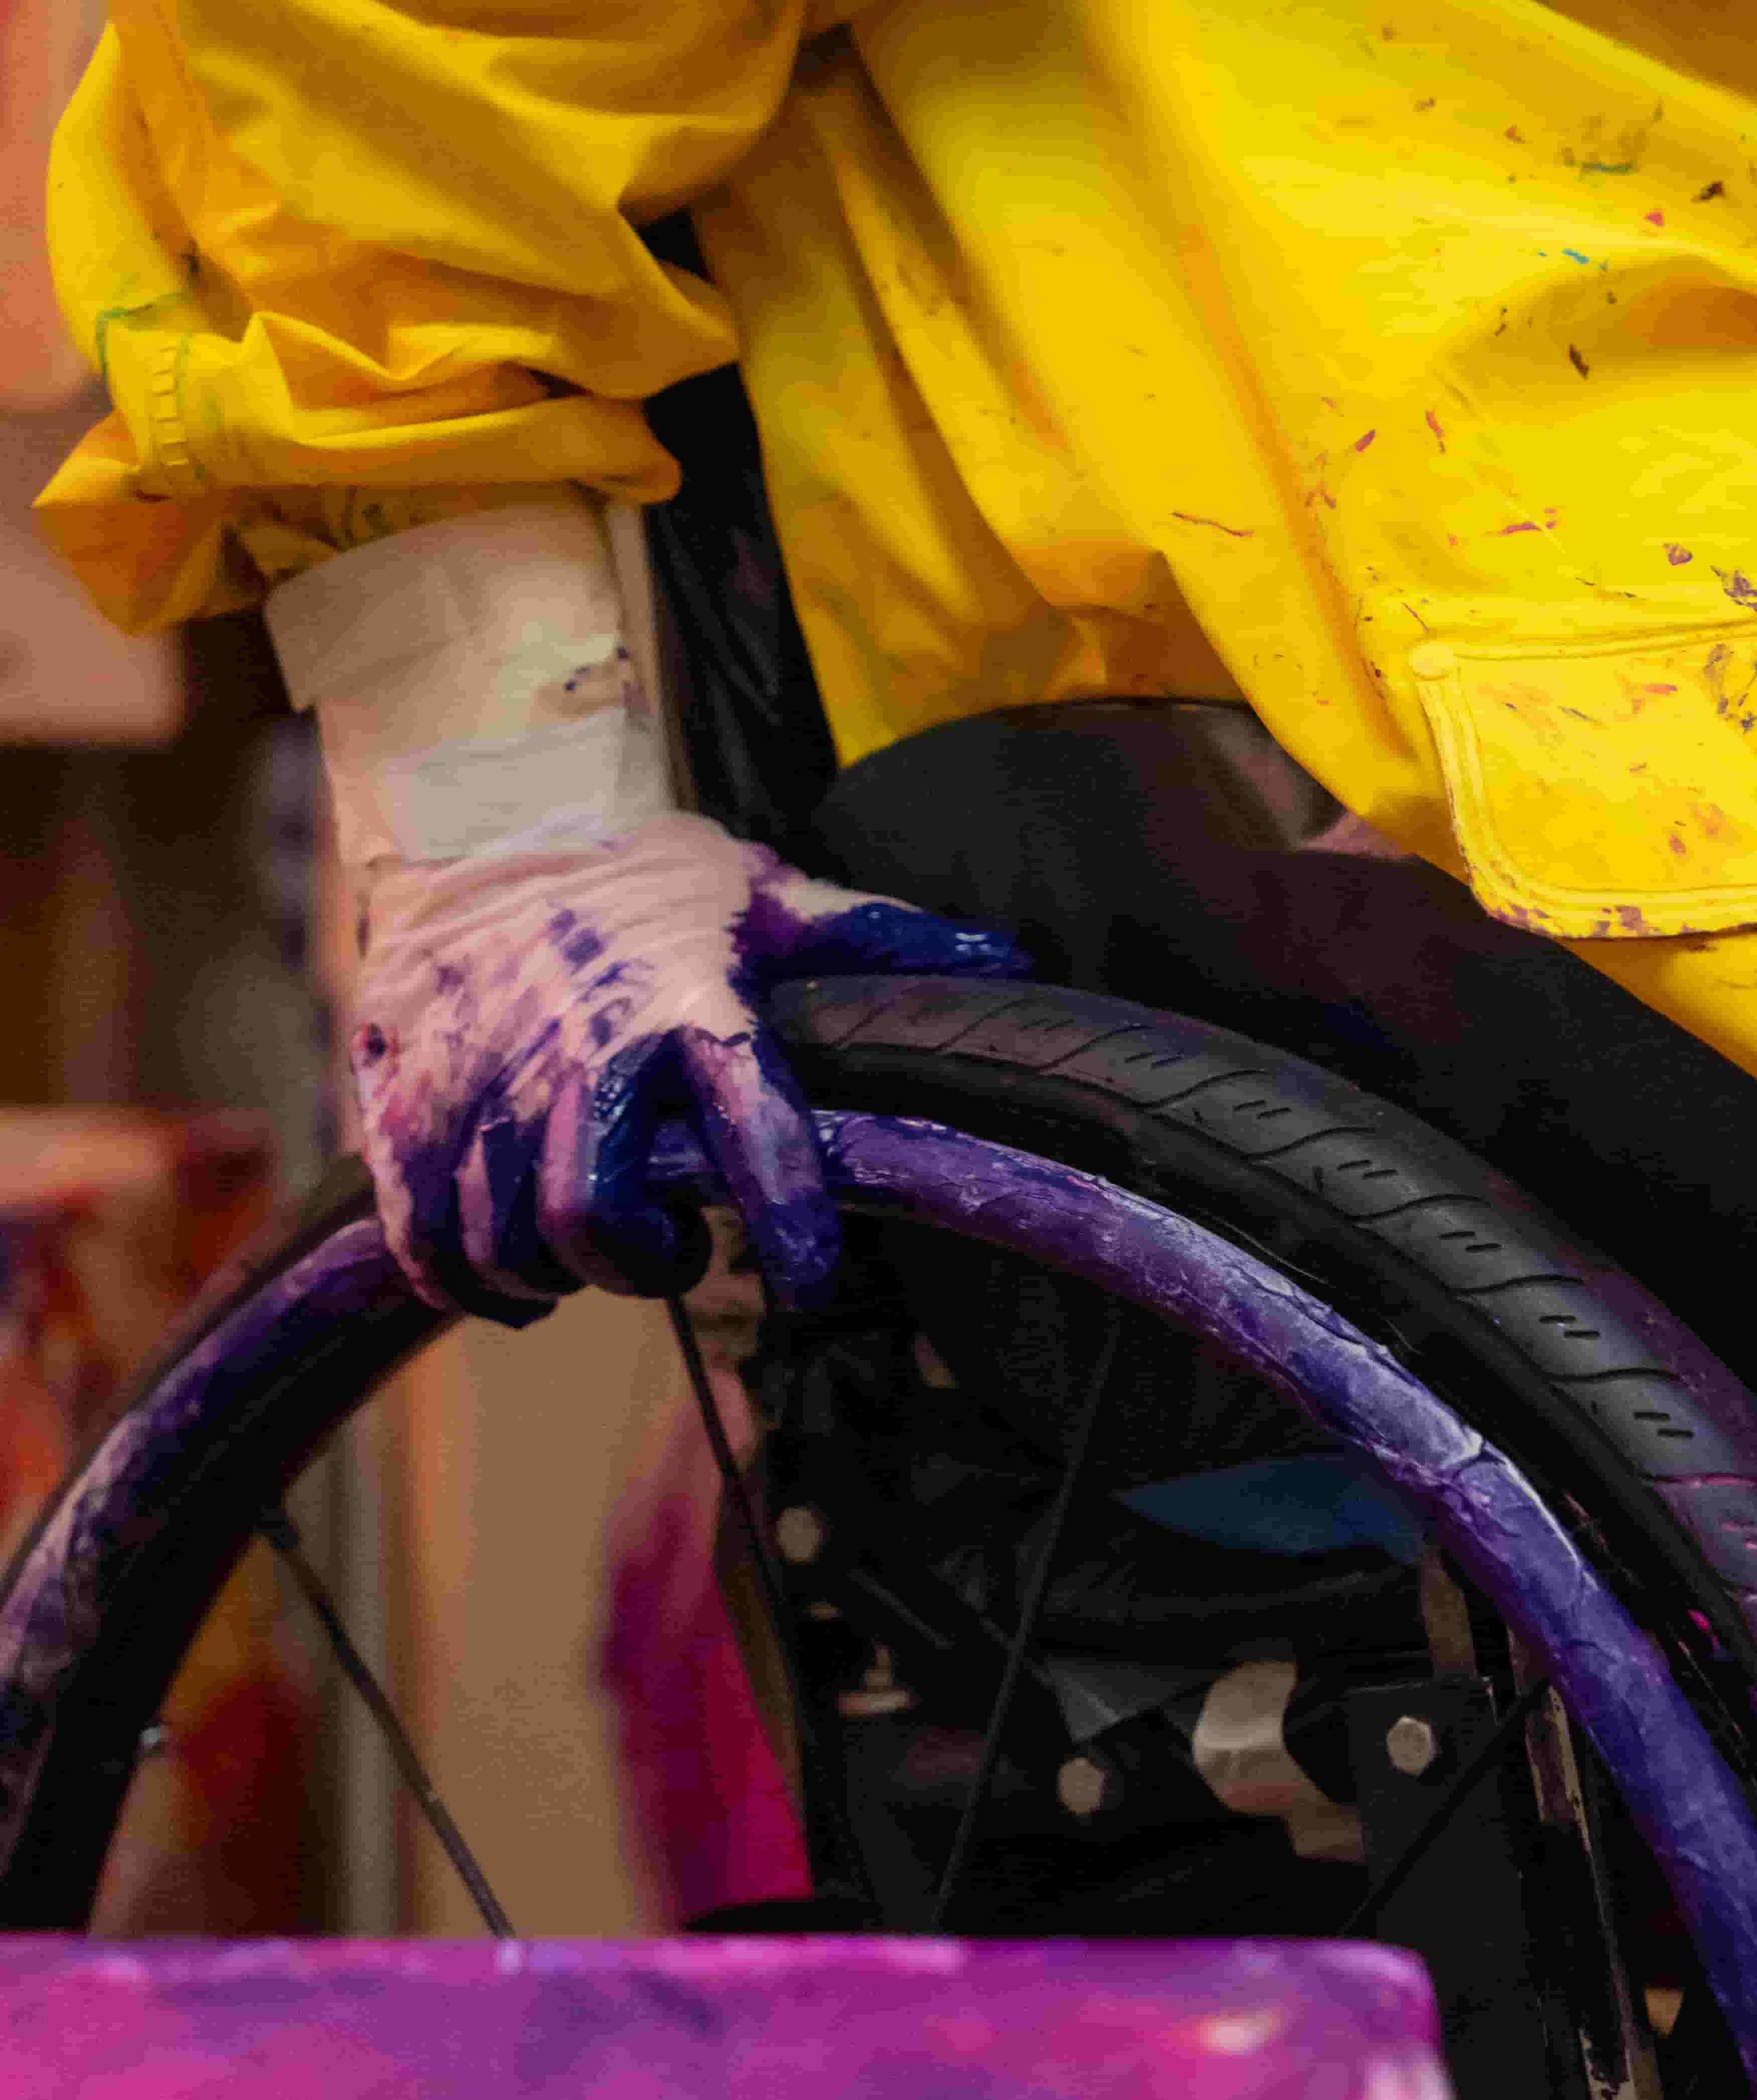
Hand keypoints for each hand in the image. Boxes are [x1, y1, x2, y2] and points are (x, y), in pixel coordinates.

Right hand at [344, 812, 1024, 1319]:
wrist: (478, 819)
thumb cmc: (648, 878)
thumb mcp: (769, 896)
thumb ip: (882, 940)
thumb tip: (1012, 961)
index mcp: (691, 1004)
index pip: (749, 1120)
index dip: (784, 1207)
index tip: (809, 1280)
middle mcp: (580, 1048)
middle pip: (593, 1217)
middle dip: (640, 1266)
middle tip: (675, 1254)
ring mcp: (479, 1076)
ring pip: (506, 1237)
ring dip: (556, 1276)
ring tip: (594, 1255)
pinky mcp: (400, 1098)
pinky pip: (422, 1235)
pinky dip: (464, 1280)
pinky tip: (508, 1278)